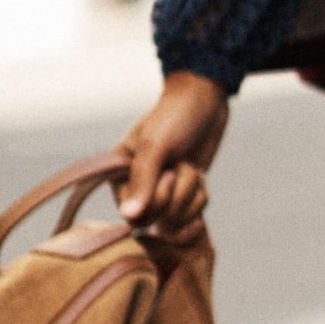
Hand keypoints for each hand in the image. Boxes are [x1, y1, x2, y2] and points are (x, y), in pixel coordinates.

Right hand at [116, 71, 228, 234]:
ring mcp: (162, 193)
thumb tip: (129, 217)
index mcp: (119, 176)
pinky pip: (192, 216)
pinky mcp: (183, 194)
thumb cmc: (174, 117)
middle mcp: (137, 189)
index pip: (133, 217)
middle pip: (157, 221)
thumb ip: (142, 180)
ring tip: (191, 168)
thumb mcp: (155, 145)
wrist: (205, 102)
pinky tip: (201, 180)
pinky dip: (200, 198)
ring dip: (191, 194)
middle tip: (182, 165)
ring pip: (176, 220)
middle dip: (178, 195)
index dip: (157, 201)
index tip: (168, 173)